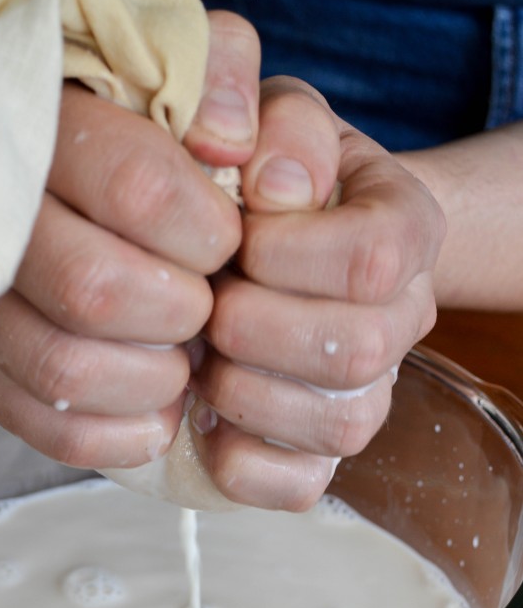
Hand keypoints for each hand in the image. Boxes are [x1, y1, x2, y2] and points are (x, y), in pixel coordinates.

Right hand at [0, 12, 260, 468]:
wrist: (75, 187)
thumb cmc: (151, 136)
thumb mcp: (193, 70)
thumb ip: (225, 80)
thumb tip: (231, 144)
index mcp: (52, 124)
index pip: (139, 189)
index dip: (206, 232)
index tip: (224, 239)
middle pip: (95, 288)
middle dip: (180, 311)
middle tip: (202, 303)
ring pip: (66, 369)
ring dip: (154, 378)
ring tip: (181, 357)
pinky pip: (50, 429)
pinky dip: (122, 434)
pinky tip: (156, 407)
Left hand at [188, 76, 445, 510]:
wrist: (285, 240)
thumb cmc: (271, 179)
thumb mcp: (277, 122)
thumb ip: (282, 128)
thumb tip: (274, 190)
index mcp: (404, 229)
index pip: (373, 258)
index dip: (286, 254)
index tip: (234, 239)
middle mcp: (402, 319)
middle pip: (358, 352)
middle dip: (253, 329)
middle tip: (205, 305)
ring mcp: (369, 393)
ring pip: (340, 426)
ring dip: (244, 393)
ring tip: (203, 358)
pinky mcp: (322, 451)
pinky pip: (302, 485)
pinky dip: (242, 462)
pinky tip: (208, 419)